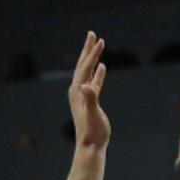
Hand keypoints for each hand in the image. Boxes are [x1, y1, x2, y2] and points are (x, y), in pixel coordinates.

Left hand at [68, 32, 108, 148]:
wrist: (90, 146)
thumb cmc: (93, 131)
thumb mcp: (93, 114)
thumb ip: (91, 99)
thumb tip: (87, 86)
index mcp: (77, 91)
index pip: (84, 67)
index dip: (92, 53)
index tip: (99, 40)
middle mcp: (77, 91)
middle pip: (82, 65)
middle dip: (88, 49)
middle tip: (92, 34)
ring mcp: (82, 95)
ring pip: (87, 71)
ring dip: (92, 58)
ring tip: (97, 45)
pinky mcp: (89, 101)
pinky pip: (93, 81)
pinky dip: (97, 73)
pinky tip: (102, 67)